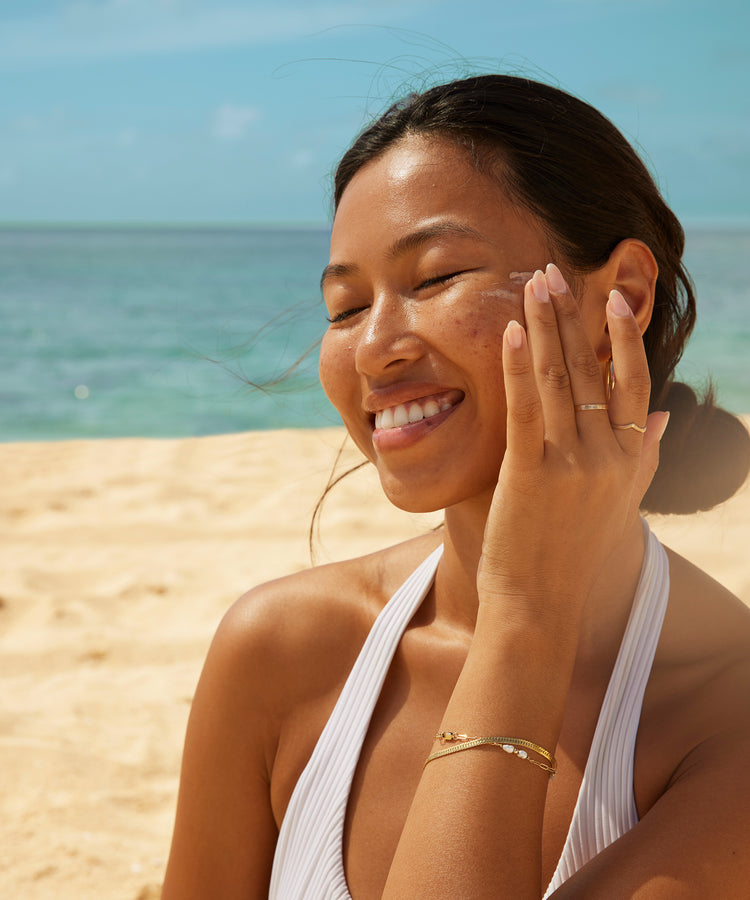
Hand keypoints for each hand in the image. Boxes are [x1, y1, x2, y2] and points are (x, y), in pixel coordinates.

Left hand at [477, 264, 666, 619]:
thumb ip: (647, 456)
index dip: (624, 339)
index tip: (613, 298)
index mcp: (630, 460)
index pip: (633, 385)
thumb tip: (666, 415)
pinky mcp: (529, 476)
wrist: (541, 607)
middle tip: (554, 272)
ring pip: (558, 381)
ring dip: (544, 328)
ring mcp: (569, 465)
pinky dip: (517, 368)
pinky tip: (508, 332)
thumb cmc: (575, 555)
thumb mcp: (622, 505)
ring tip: (534, 285)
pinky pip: (525, 411)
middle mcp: (606, 458)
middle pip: (592, 371)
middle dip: (572, 317)